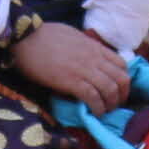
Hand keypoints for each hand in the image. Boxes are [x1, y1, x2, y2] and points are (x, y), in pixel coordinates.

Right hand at [10, 21, 132, 111]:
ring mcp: (84, 70)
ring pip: (110, 89)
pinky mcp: (72, 81)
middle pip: (121, 79)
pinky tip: (94, 113)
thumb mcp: (73, 37)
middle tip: (114, 105)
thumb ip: (85, 48)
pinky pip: (93, 97)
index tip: (118, 90)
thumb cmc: (43, 35)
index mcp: (94, 47)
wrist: (25, 37)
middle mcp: (94, 58)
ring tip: (104, 111)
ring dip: (111, 104)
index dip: (123, 80)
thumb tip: (88, 57)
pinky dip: (97, 108)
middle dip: (122, 95)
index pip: (121, 64)